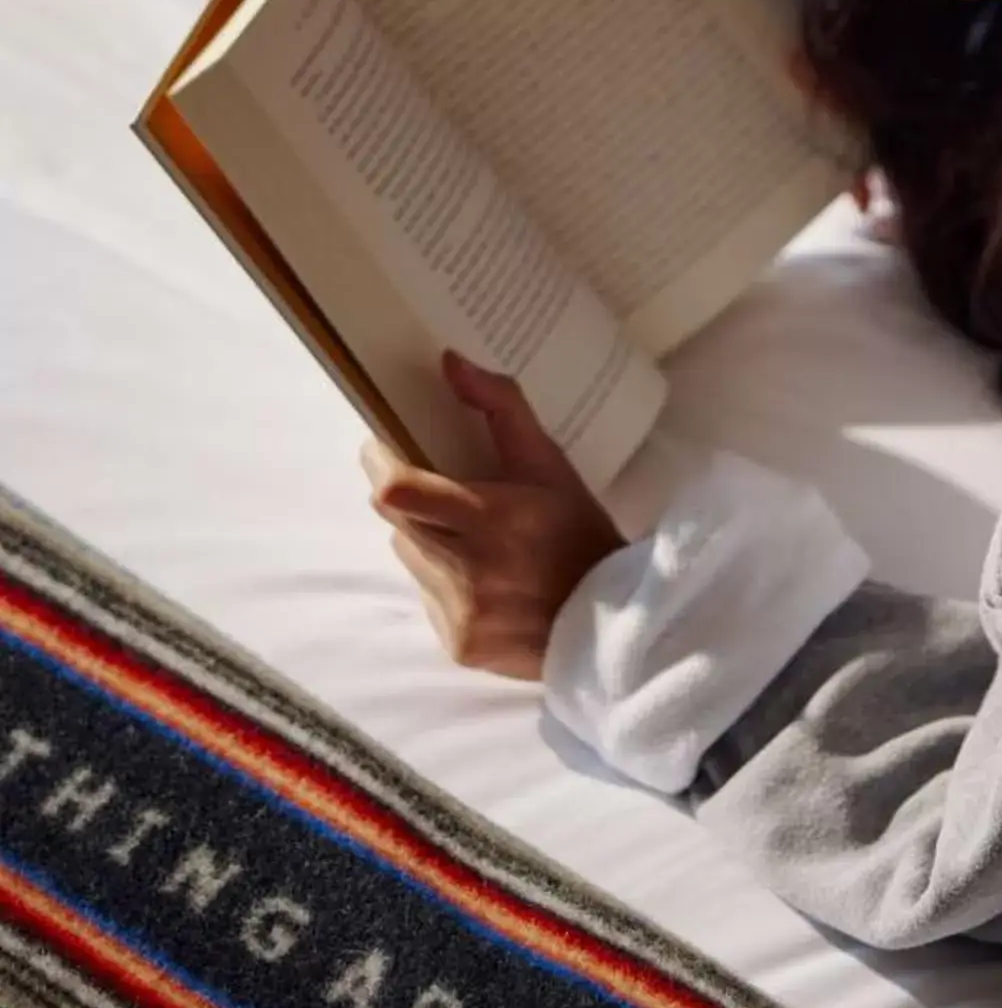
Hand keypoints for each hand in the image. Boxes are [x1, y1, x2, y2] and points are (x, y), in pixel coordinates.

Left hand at [362, 351, 620, 679]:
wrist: (614, 625)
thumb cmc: (580, 534)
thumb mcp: (551, 465)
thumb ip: (501, 408)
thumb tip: (449, 362)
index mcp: (490, 519)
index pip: (398, 491)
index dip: (381, 463)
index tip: (386, 446)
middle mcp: (466, 571)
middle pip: (398, 521)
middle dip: (410, 500)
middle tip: (442, 489)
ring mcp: (457, 613)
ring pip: (410, 558)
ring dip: (427, 540)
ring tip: (473, 539)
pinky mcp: (455, 645)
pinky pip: (427, 598)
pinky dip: (444, 582)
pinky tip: (485, 582)